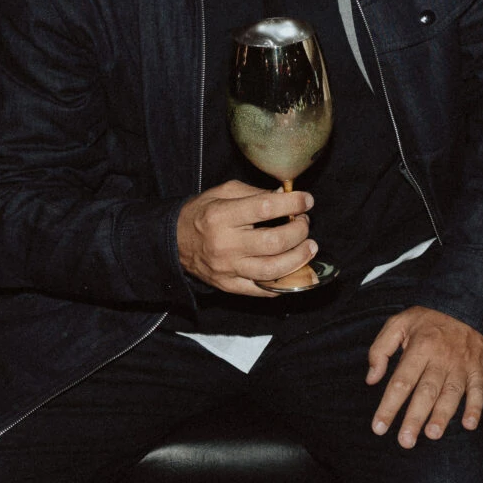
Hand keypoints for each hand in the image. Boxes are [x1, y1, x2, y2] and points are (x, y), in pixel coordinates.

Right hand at [176, 182, 314, 296]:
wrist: (174, 242)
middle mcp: (225, 244)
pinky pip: (262, 290)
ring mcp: (228, 269)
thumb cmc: (201, 213)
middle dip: (299, 231)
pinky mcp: (229, 286)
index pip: (265, 208)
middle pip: (274, 242)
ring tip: (309, 247)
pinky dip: (284, 282)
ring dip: (299, 258)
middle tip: (304, 223)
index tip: (306, 200)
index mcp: (222, 215)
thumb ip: (254, 193)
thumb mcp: (222, 192)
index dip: (293, 203)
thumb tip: (285, 197)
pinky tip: (294, 270)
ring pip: (273, 270)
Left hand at [365, 307, 482, 446]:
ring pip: (451, 393)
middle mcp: (440, 358)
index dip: (389, 406)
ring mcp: (461, 365)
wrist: (467, 305)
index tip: (379, 427)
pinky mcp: (479, 370)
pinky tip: (470, 424)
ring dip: (442, 415)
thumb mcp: (399, 323)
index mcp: (419, 348)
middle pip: (425, 392)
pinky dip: (476, 407)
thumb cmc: (429, 319)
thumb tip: (371, 378)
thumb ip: (381, 349)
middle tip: (405, 441)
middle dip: (415, 418)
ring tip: (432, 434)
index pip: (401, 381)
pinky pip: (478, 390)